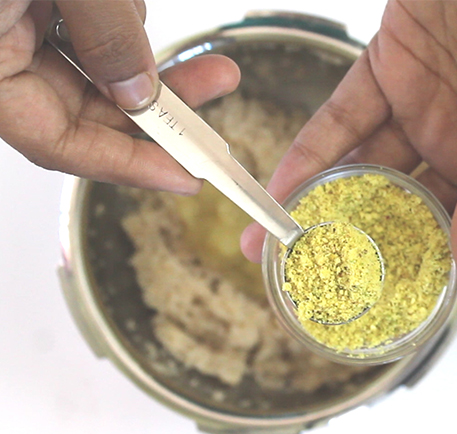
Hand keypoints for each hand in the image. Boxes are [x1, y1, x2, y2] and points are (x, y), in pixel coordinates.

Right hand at [0, 0, 239, 192]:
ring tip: (161, 9)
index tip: (186, 174)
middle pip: (85, 109)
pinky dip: (118, 16)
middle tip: (216, 85)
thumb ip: (104, 34)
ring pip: (92, 65)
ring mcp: (11, 21)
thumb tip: (138, 93)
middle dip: (158, 102)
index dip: (127, 165)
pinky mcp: (30, 1)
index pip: (58, 143)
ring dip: (140, 51)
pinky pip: (85, 24)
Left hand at [241, 0, 456, 288]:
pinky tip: (286, 186)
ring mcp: (421, 106)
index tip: (379, 295)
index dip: (419, 263)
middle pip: (398, 203)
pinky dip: (310, 153)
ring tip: (283, 240)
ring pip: (362, 165)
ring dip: (320, 201)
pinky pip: (340, 119)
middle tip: (319, 272)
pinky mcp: (388, 68)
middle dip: (357, 238)